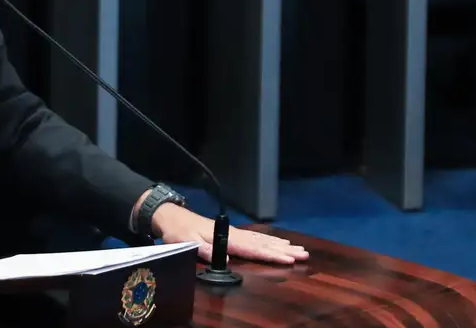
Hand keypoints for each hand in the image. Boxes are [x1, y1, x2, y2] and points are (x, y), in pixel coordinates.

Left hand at [151, 204, 309, 264]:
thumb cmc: (178, 231)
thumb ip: (204, 249)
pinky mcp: (231, 233)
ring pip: (261, 240)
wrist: (170, 216)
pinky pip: (255, 238)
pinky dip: (268, 239)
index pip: (253, 249)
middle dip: (283, 250)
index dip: (271, 255)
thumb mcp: (186, 241)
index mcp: (225, 238)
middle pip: (263, 244)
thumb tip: (226, 257)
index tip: (289, 259)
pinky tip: (278, 242)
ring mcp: (233, 233)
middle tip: (304, 254)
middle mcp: (233, 235)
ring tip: (298, 249)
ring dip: (280, 245)